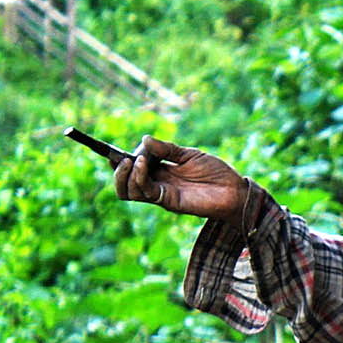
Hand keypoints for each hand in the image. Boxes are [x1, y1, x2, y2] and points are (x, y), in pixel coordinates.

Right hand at [112, 136, 248, 223]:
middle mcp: (157, 184)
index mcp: (160, 172)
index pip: (131, 169)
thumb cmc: (216, 172)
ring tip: (133, 160)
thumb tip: (143, 140)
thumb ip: (167, 149)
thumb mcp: (190, 155)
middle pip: (124, 183)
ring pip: (128, 191)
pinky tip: (144, 164)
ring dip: (125, 174)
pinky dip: (139, 177)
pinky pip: (144, 192)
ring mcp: (161, 194)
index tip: (108, 151)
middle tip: (121, 157)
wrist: (234, 190)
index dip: (117, 162)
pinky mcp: (168, 201)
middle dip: (117, 169)